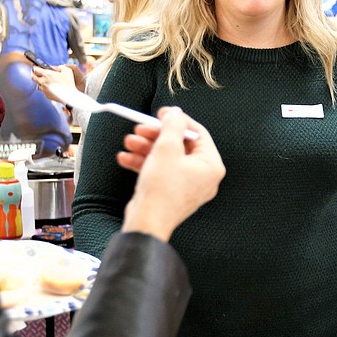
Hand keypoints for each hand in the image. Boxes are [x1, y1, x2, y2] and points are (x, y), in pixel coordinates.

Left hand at [31, 65, 78, 103]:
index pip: (35, 69)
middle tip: (38, 74)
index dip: (35, 67)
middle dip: (34, 75)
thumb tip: (57, 67)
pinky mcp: (46, 95)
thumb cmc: (69, 83)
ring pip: (37, 85)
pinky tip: (52, 88)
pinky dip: (46, 89)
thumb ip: (60, 67)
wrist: (70, 96)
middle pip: (33, 77)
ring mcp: (44, 89)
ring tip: (46, 82)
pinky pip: (43, 91)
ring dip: (40, 82)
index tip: (36, 67)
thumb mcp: (67, 70)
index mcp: (47, 74)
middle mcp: (43, 82)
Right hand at [120, 107, 223, 241]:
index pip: (198, 133)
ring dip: (145, 148)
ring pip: (166, 157)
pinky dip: (144, 163)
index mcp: (211, 166)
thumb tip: (176, 113)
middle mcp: (203, 177)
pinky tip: (125, 158)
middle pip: (179, 145)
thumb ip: (173, 126)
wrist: (146, 223)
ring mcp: (187, 186)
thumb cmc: (161, 190)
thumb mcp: (166, 148)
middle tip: (139, 128)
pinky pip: (160, 171)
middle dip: (155, 136)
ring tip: (128, 143)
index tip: (161, 113)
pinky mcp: (171, 192)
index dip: (178, 120)